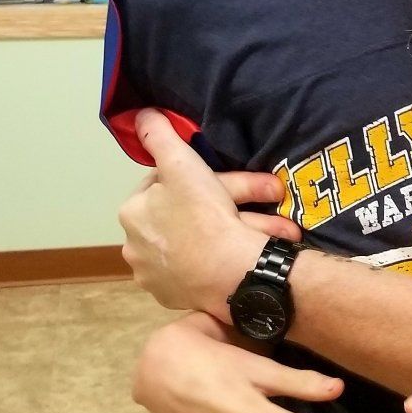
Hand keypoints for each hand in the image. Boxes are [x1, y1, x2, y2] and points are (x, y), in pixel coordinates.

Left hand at [118, 109, 301, 317]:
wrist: (229, 275)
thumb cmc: (202, 214)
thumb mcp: (181, 162)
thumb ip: (158, 135)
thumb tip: (141, 114)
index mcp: (132, 214)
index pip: (162, 183)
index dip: (195, 175)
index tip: (224, 177)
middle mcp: (136, 247)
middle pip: (187, 212)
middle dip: (231, 203)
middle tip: (268, 197)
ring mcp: (157, 277)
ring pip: (201, 240)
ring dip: (240, 228)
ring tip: (278, 228)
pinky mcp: (177, 298)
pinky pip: (205, 268)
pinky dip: (228, 255)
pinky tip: (253, 249)